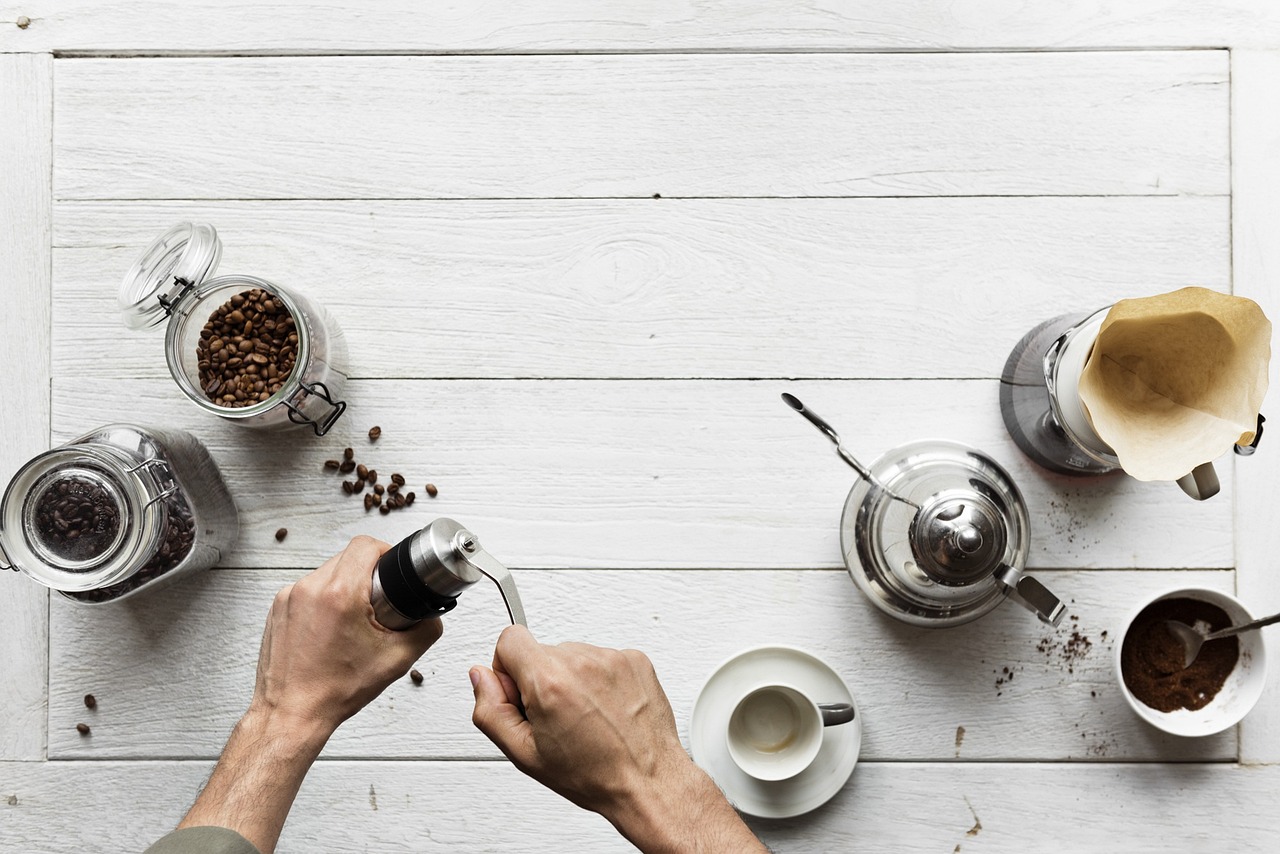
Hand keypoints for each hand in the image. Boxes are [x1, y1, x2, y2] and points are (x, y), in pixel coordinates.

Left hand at [250, 535, 443, 738]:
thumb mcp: (396, 660)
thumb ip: (425, 630)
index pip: (366, 545)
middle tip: (377, 602)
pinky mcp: (277, 608)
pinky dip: (323, 600)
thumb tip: (433, 616)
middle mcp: (310, 589)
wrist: (292, 713)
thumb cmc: (333, 691)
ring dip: (344, 586)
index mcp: (340, 594)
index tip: (391, 569)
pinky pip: (308, 589)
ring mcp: (289, 597)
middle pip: (347, 557)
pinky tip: (330, 628)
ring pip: (327, 572)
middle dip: (367, 574)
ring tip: (352, 619)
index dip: (385, 552)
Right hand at [470, 626, 766, 852]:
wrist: (648, 781)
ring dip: (572, 680)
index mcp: (550, 681)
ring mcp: (612, 658)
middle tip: (557, 719)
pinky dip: (600, 680)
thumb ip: (491, 711)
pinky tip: (606, 711)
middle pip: (542, 651)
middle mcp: (582, 661)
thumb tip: (481, 677)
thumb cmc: (594, 774)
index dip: (508, 668)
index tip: (522, 694)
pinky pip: (602, 659)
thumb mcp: (525, 754)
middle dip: (541, 680)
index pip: (509, 639)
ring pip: (573, 656)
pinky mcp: (635, 659)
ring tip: (586, 718)